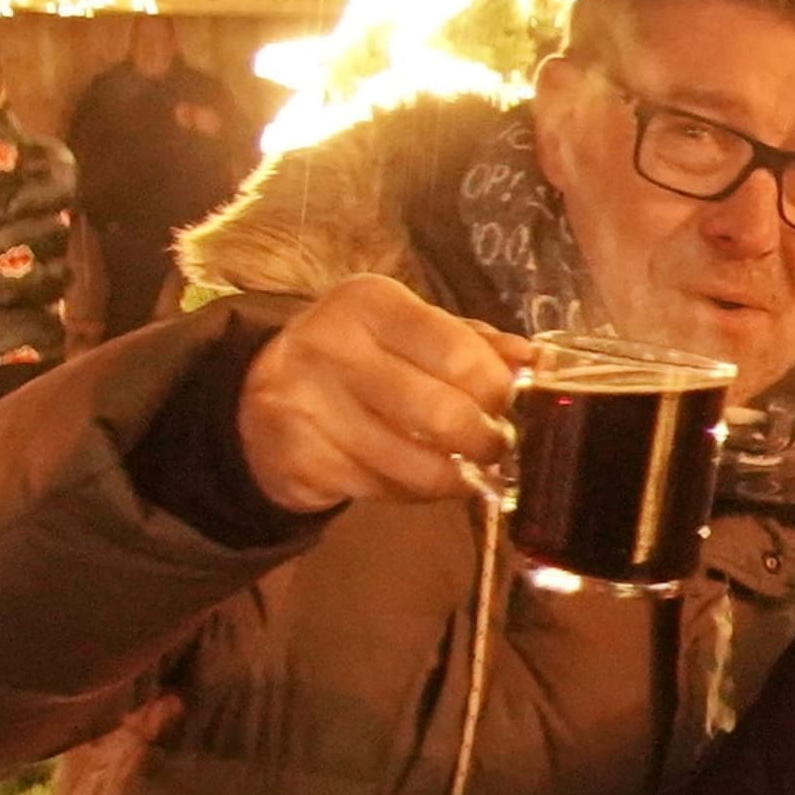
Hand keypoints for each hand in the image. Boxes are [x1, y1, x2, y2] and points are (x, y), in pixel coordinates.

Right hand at [235, 274, 529, 513]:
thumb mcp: (409, 331)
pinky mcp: (298, 458)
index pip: (459, 352)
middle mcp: (331, 345)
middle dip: (486, 439)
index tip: (508, 403)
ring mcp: (306, 405)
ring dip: (457, 476)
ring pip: (416, 464)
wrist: (261, 396)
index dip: (498, 389)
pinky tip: (420, 479)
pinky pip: (384, 490)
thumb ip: (473, 343)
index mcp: (369, 302)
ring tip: (467, 467)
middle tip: (496, 444)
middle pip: (442, 413)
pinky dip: (417, 492)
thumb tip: (533, 361)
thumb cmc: (359, 359)